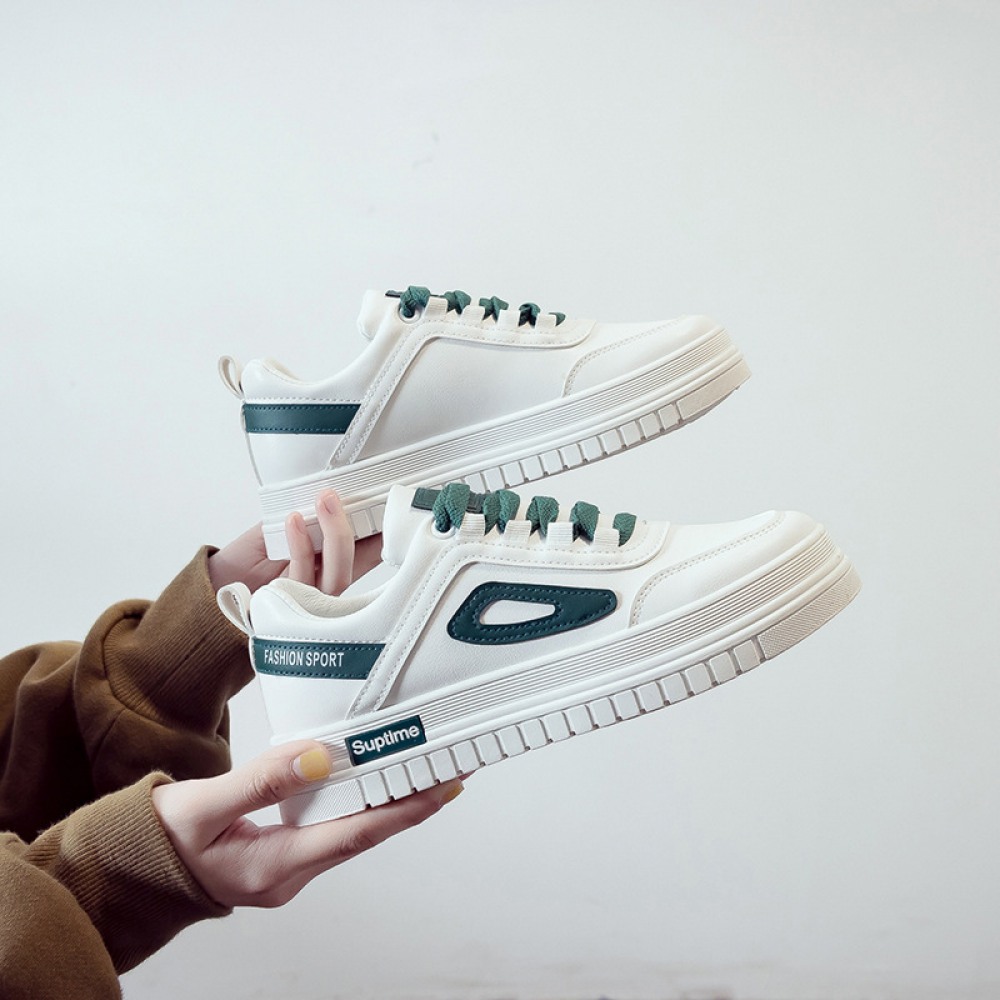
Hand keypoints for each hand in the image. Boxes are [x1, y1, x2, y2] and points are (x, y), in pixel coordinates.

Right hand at [152, 741, 463, 907]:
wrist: (129, 867)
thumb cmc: (159, 841)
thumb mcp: (204, 806)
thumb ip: (262, 780)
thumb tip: (320, 757)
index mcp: (273, 868)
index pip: (357, 834)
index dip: (405, 810)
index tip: (444, 787)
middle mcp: (289, 875)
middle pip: (364, 833)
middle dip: (408, 803)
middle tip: (448, 768)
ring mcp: (287, 868)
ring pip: (351, 831)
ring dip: (386, 801)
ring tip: (421, 767)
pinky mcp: (281, 855)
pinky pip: (331, 827)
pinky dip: (356, 802)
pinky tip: (370, 778)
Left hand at [208, 491, 380, 594]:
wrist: (213, 585)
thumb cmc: (247, 559)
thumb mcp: (280, 527)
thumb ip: (308, 516)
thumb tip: (333, 489)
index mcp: (331, 565)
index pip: (370, 550)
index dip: (387, 532)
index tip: (393, 504)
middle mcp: (326, 586)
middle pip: (360, 565)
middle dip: (364, 529)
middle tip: (354, 497)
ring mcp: (310, 600)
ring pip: (338, 575)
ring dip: (335, 534)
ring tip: (325, 501)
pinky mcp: (288, 607)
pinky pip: (301, 577)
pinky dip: (300, 544)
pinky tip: (294, 520)